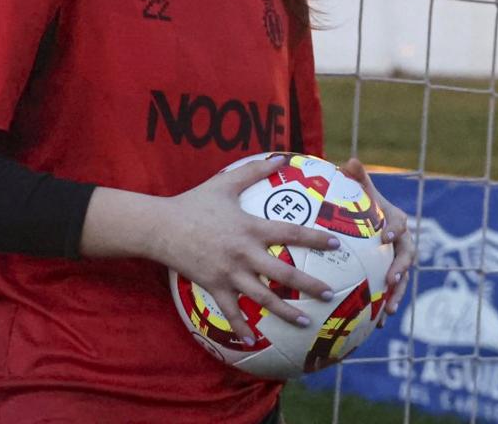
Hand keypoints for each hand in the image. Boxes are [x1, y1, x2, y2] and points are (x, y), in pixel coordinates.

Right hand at [150, 155, 338, 344]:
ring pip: (262, 297)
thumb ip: (255, 170)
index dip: (314, 239)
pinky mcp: (214, 286)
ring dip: (285, 312)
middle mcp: (244, 253)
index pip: (290, 233)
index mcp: (251, 228)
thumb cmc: (195, 202)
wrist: (161, 227)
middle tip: (330, 294)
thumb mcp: (225, 183)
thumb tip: (281, 157)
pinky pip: (231, 311)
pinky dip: (242, 327)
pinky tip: (253, 341)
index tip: (335, 245)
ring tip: (305, 322)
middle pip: (283, 273)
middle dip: (308, 285)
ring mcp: (229, 273)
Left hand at [341, 158, 415, 322]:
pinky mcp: (389, 277)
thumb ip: (357, 177)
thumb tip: (351, 160)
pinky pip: (390, 293)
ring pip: (401, 279)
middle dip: (400, 270)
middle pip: (406, 256)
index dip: (395, 229)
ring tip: (388, 313)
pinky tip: (377, 326)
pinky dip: (385, 307)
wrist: (364, 220)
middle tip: (390, 282)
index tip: (387, 236)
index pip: (399, 223)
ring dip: (397, 296)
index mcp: (395, 220)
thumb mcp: (358, 189)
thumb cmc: (359, 202)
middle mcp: (401, 242)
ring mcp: (396, 261)